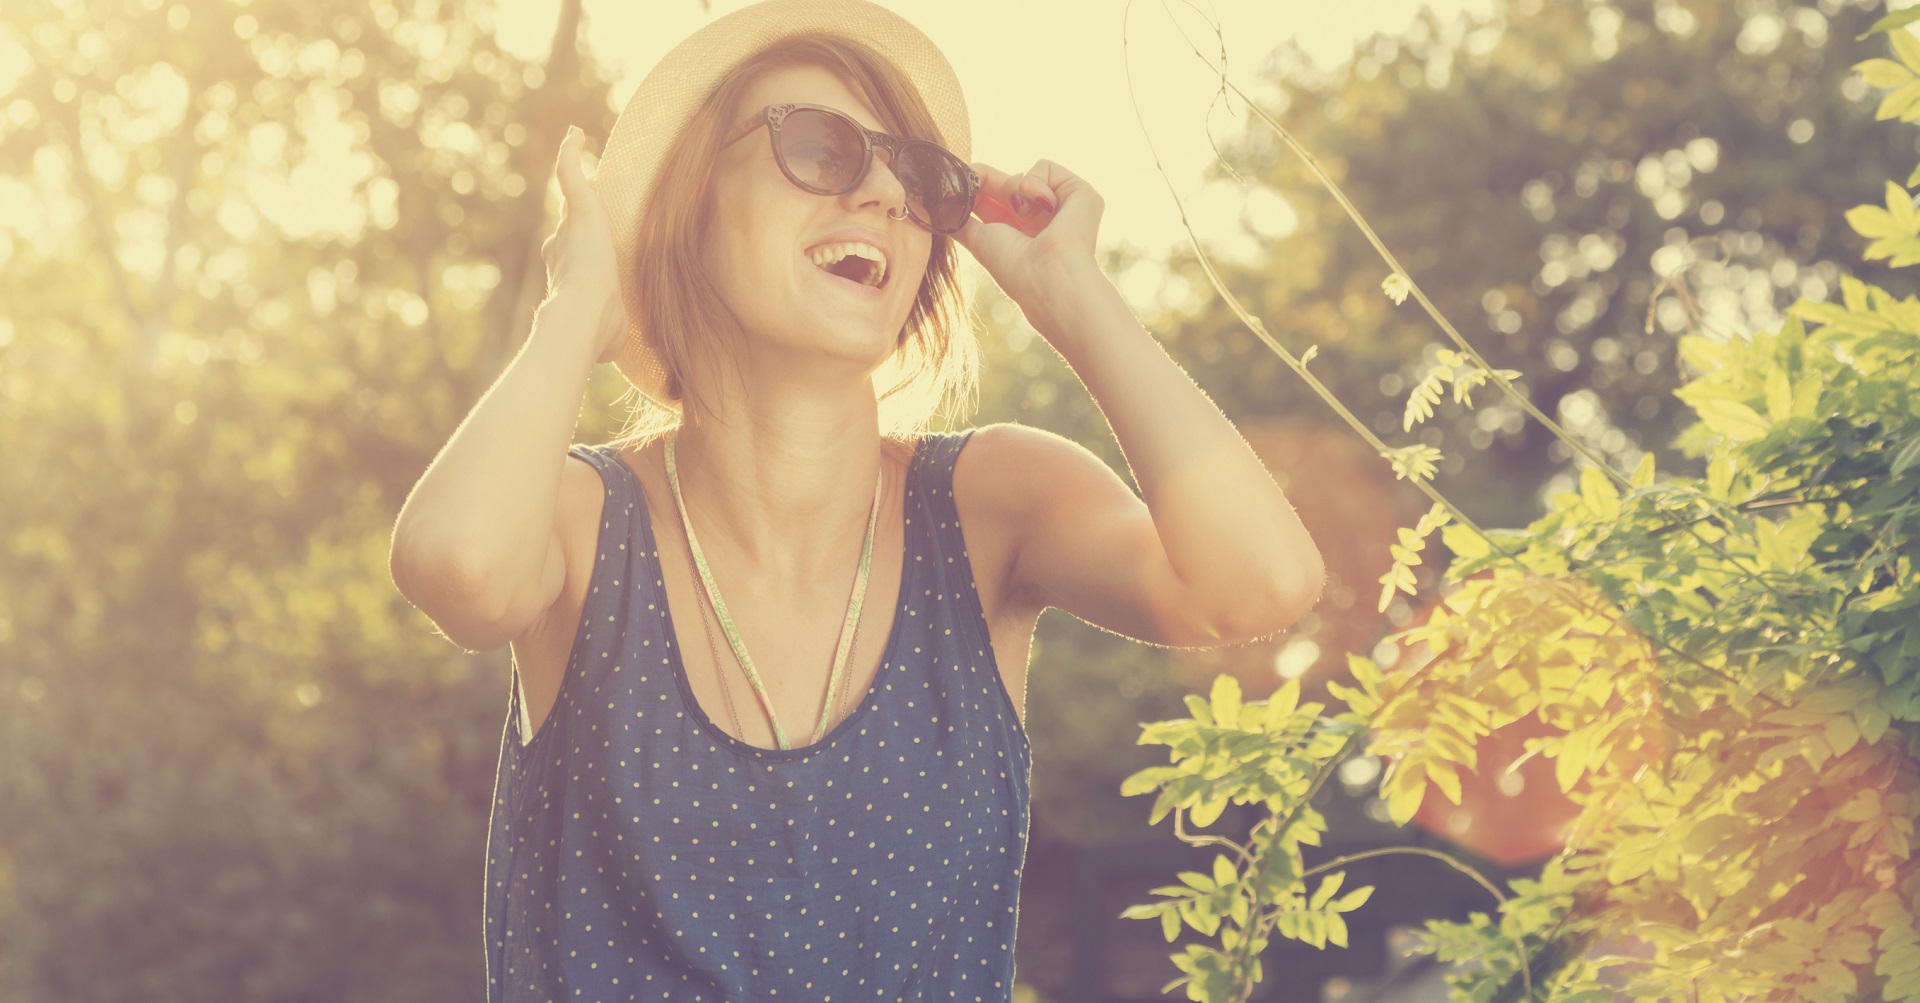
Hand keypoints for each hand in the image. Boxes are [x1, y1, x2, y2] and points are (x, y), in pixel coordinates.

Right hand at [540, 125, 626, 364]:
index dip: (571, 247)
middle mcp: (561, 246)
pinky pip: (571, 174)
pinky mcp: (580, 209)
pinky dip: (571, 154)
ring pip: (570, 189)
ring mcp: (568, 227)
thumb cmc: (596, 332)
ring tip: (574, 140)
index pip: (568, 254)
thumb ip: (609, 336)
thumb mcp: (610, 336)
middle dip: (571, 206)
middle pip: (566, 220)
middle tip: (577, 182)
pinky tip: (574, 134)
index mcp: (569, 274)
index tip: (578, 244)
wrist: (583, 318)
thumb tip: (608, 353)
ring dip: (570, 164)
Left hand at [952, 159, 1103, 322]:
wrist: (1048, 276)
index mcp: (1018, 234)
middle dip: (984, 181)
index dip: (973, 189)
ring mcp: (1060, 206)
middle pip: (1004, 184)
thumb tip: (939, 202)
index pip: (991, 200)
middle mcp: (1040, 220)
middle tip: (968, 180)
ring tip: (1023, 215)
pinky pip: (1044, 166)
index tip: (954, 184)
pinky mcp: (1080, 193)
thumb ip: (961, 220)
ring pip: (1021, 176)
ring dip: (1013, 192)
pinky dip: (1035, 183)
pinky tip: (1045, 207)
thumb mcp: (979, 241)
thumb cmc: (1015, 268)